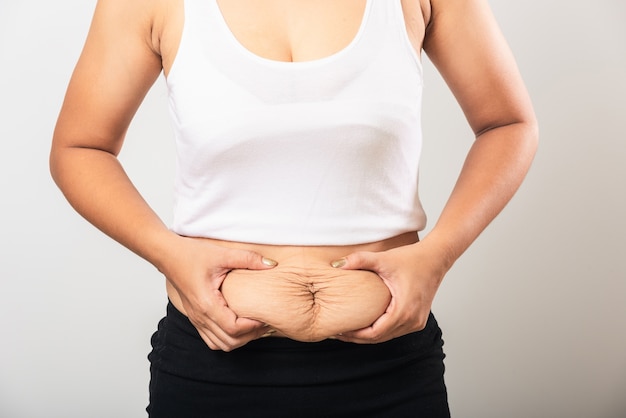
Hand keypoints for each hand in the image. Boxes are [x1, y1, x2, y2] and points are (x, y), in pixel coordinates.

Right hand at [158, 234, 277, 350]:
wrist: (168, 255)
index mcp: (207, 303)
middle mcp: (200, 316)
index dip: (253, 327)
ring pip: (220, 345)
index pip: (234, 328)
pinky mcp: (196, 318)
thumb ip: (248, 259)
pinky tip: (239, 326)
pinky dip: (227, 338)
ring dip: (239, 340)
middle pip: (229, 342)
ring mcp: (196, 319)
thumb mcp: (223, 254)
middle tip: (265, 323)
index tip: (265, 316)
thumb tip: (271, 265)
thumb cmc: (191, 254)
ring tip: (254, 326)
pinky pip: (212, 339)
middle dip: (250, 336)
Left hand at [330, 239, 451, 343]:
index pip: (373, 333)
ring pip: (386, 336)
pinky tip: (365, 323)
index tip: (338, 330)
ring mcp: (416, 322)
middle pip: (379, 338)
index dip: (354, 334)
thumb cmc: (413, 259)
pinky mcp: (417, 319)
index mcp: (403, 311)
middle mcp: (412, 321)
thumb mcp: (384, 259)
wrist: (436, 258)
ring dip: (368, 335)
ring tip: (347, 329)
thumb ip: (360, 260)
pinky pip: (394, 330)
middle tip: (337, 332)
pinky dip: (379, 330)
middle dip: (357, 337)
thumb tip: (336, 264)